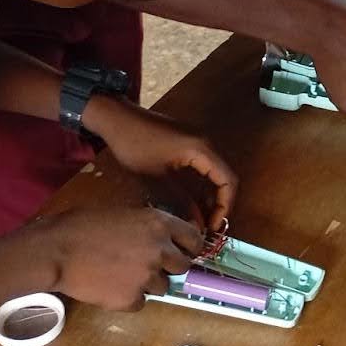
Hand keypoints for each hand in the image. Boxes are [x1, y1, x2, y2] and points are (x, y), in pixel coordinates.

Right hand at [33, 206, 203, 310]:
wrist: (56, 251)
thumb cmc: (83, 226)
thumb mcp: (124, 214)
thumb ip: (149, 227)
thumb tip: (165, 239)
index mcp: (160, 224)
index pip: (194, 240)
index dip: (188, 247)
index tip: (180, 251)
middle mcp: (160, 250)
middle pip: (182, 267)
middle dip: (168, 267)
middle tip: (146, 265)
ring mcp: (147, 277)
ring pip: (162, 288)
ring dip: (147, 284)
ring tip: (120, 274)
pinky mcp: (131, 299)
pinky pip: (140, 302)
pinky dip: (128, 298)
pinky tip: (109, 286)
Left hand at [84, 97, 237, 228]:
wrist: (117, 118)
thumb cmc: (134, 145)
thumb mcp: (155, 179)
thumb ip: (178, 202)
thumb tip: (195, 225)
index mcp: (201, 149)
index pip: (228, 180)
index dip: (225, 206)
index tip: (212, 226)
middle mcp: (206, 144)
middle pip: (225, 177)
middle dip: (220, 203)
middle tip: (208, 226)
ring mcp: (198, 142)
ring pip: (215, 173)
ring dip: (212, 195)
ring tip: (201, 218)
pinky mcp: (188, 144)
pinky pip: (205, 167)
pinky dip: (203, 186)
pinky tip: (192, 201)